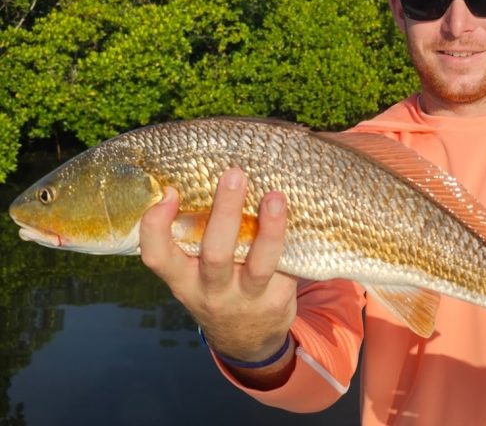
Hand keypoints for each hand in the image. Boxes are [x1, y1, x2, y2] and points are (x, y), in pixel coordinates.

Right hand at [139, 167, 297, 361]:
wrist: (247, 341)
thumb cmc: (217, 288)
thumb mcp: (194, 274)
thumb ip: (194, 238)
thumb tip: (207, 172)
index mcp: (183, 281)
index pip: (157, 257)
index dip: (156, 226)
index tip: (168, 192)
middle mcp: (212, 292)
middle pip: (215, 253)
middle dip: (224, 211)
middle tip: (234, 174)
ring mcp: (247, 298)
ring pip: (259, 264)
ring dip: (270, 228)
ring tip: (275, 196)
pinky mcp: (278, 300)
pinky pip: (287, 266)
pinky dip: (293, 240)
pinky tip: (300, 214)